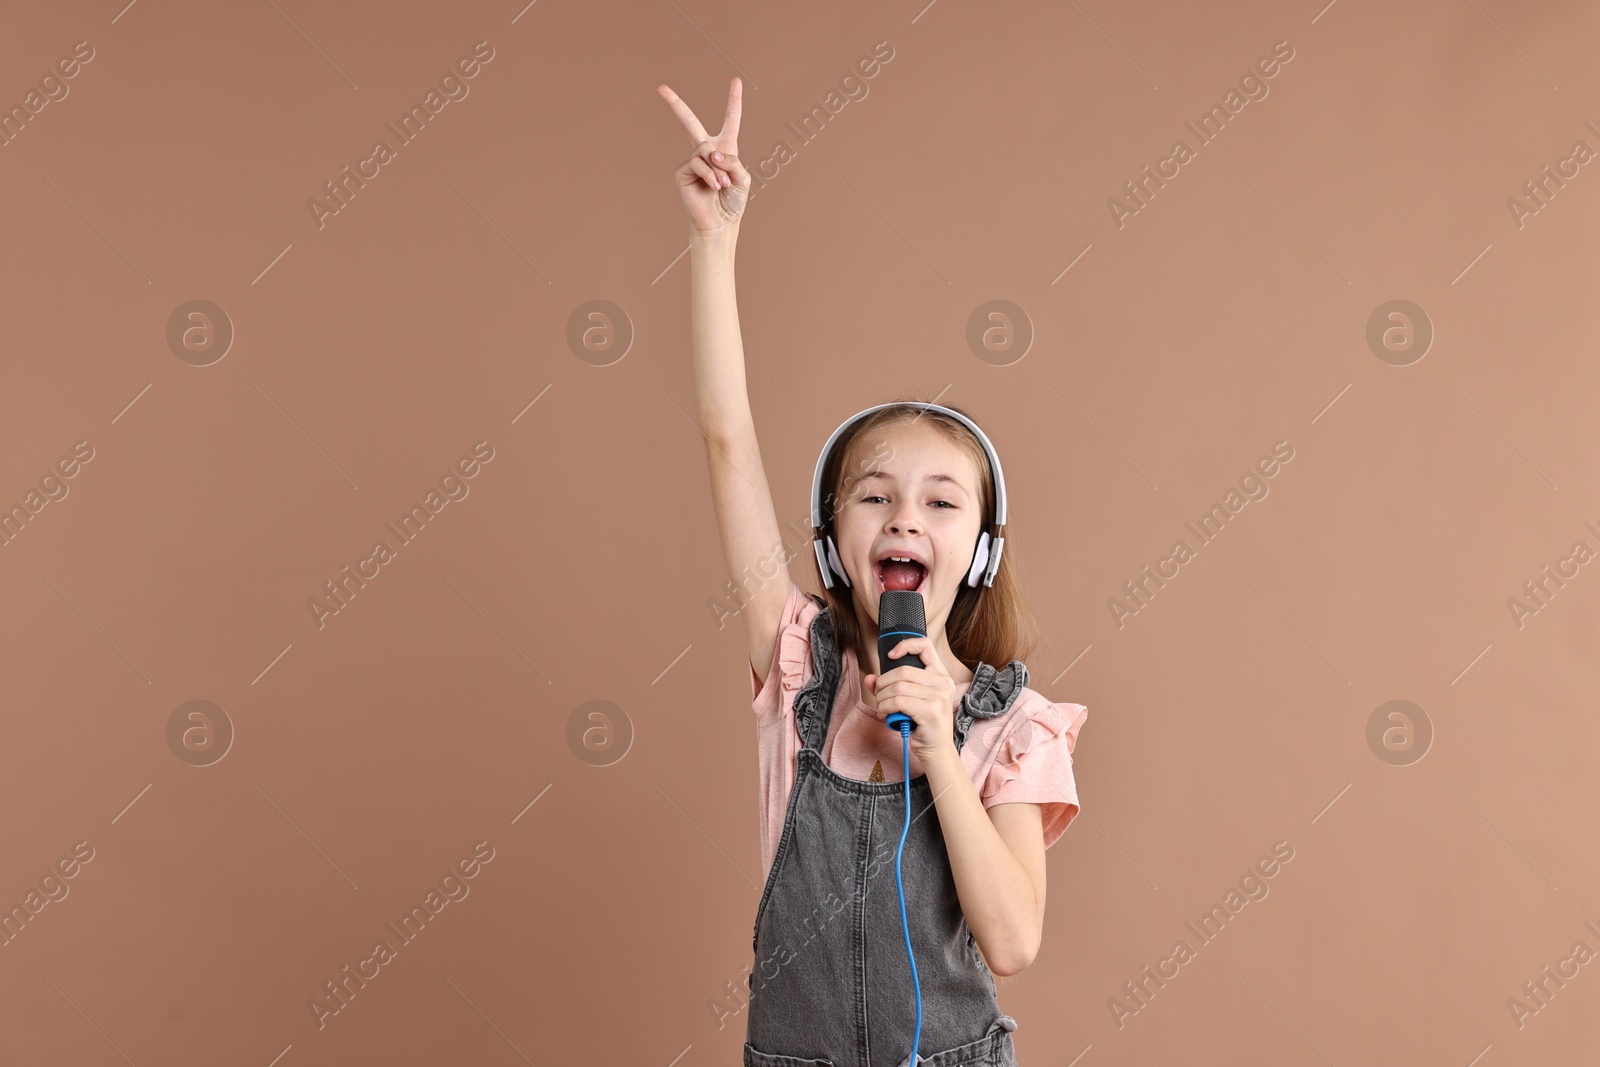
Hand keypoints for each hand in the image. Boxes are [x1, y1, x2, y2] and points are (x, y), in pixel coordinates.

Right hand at [656, 77, 751, 235]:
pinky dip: (709, 175)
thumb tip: (711, 153)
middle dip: (675, 104)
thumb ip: (732, 160)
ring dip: (718, 169)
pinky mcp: (682, 171)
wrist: (719, 222)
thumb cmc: (733, 202)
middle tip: (661, 88)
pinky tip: (713, 187)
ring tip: (721, 185)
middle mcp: (706, 151)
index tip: (736, 80)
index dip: (734, 100)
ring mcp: (692, 160)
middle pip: (689, 121)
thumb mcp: (743, 178)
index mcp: (725, 148)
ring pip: (704, 149)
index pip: (730, 119)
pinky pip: (697, 163)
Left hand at [863, 636, 959, 764]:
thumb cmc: (922, 724)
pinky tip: (886, 714)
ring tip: (882, 707)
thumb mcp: (908, 701)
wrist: (936, 751)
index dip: (905, 646)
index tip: (890, 656)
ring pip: (898, 687)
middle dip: (883, 684)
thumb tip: (869, 678)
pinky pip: (898, 701)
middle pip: (903, 671)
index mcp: (941, 675)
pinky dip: (886, 707)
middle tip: (879, 695)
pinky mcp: (931, 711)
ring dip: (882, 698)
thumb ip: (890, 687)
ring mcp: (939, 697)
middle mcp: (943, 683)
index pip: (925, 646)